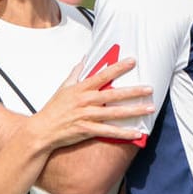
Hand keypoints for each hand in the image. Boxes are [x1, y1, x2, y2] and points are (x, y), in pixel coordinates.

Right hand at [21, 58, 153, 149]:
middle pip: (114, 94)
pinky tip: (137, 133)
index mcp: (81, 89)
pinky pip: (109, 132)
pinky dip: (123, 133)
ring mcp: (87, 116)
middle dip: (133, 91)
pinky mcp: (87, 130)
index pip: (103, 75)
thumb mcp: (63, 87)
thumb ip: (76, 73)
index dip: (118, 67)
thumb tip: (83, 60)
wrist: (42, 130)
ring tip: (150, 108)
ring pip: (115, 113)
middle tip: (149, 88)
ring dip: (134, 111)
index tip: (132, 61)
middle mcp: (86, 101)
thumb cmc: (53, 109)